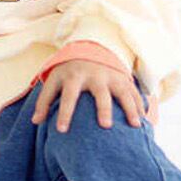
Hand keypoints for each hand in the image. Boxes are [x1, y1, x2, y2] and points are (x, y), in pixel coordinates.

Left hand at [31, 59, 146, 132]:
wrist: (89, 49)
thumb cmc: (68, 72)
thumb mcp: (54, 81)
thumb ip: (44, 100)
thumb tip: (35, 121)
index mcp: (74, 77)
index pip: (68, 96)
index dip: (64, 112)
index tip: (61, 131)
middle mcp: (95, 76)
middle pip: (100, 93)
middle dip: (103, 109)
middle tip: (105, 126)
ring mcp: (112, 77)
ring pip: (123, 92)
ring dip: (130, 108)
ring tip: (135, 126)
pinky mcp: (124, 79)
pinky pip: (134, 93)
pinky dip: (141, 106)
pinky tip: (145, 121)